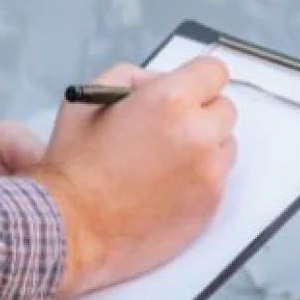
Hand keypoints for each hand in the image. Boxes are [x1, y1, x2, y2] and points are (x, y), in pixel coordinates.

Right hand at [29, 57, 236, 299]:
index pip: (214, 72)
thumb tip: (160, 82)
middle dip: (201, 115)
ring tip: (166, 163)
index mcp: (170, 101)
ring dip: (205, 148)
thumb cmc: (74, 165)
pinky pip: (219, 180)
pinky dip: (200, 180)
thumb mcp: (88, 100)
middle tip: (169, 131)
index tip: (187, 92)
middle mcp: (199, 134)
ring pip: (225, 146)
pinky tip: (167, 188)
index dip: (197, 80)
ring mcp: (210, 173)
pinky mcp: (212, 205)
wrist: (73, 228)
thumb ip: (132, 79)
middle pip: (225, 110)